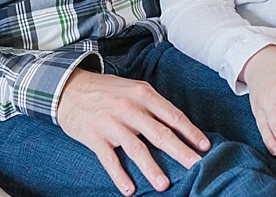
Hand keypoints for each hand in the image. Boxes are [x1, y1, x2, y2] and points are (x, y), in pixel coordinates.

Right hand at [57, 69, 210, 194]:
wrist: (70, 88)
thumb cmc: (108, 91)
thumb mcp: (134, 89)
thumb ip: (154, 105)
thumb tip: (179, 125)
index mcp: (144, 94)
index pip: (173, 116)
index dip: (190, 132)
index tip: (205, 147)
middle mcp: (130, 108)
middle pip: (160, 134)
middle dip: (180, 152)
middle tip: (196, 167)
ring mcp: (112, 123)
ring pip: (136, 149)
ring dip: (152, 169)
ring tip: (164, 185)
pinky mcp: (94, 137)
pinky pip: (109, 160)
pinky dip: (120, 176)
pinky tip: (129, 189)